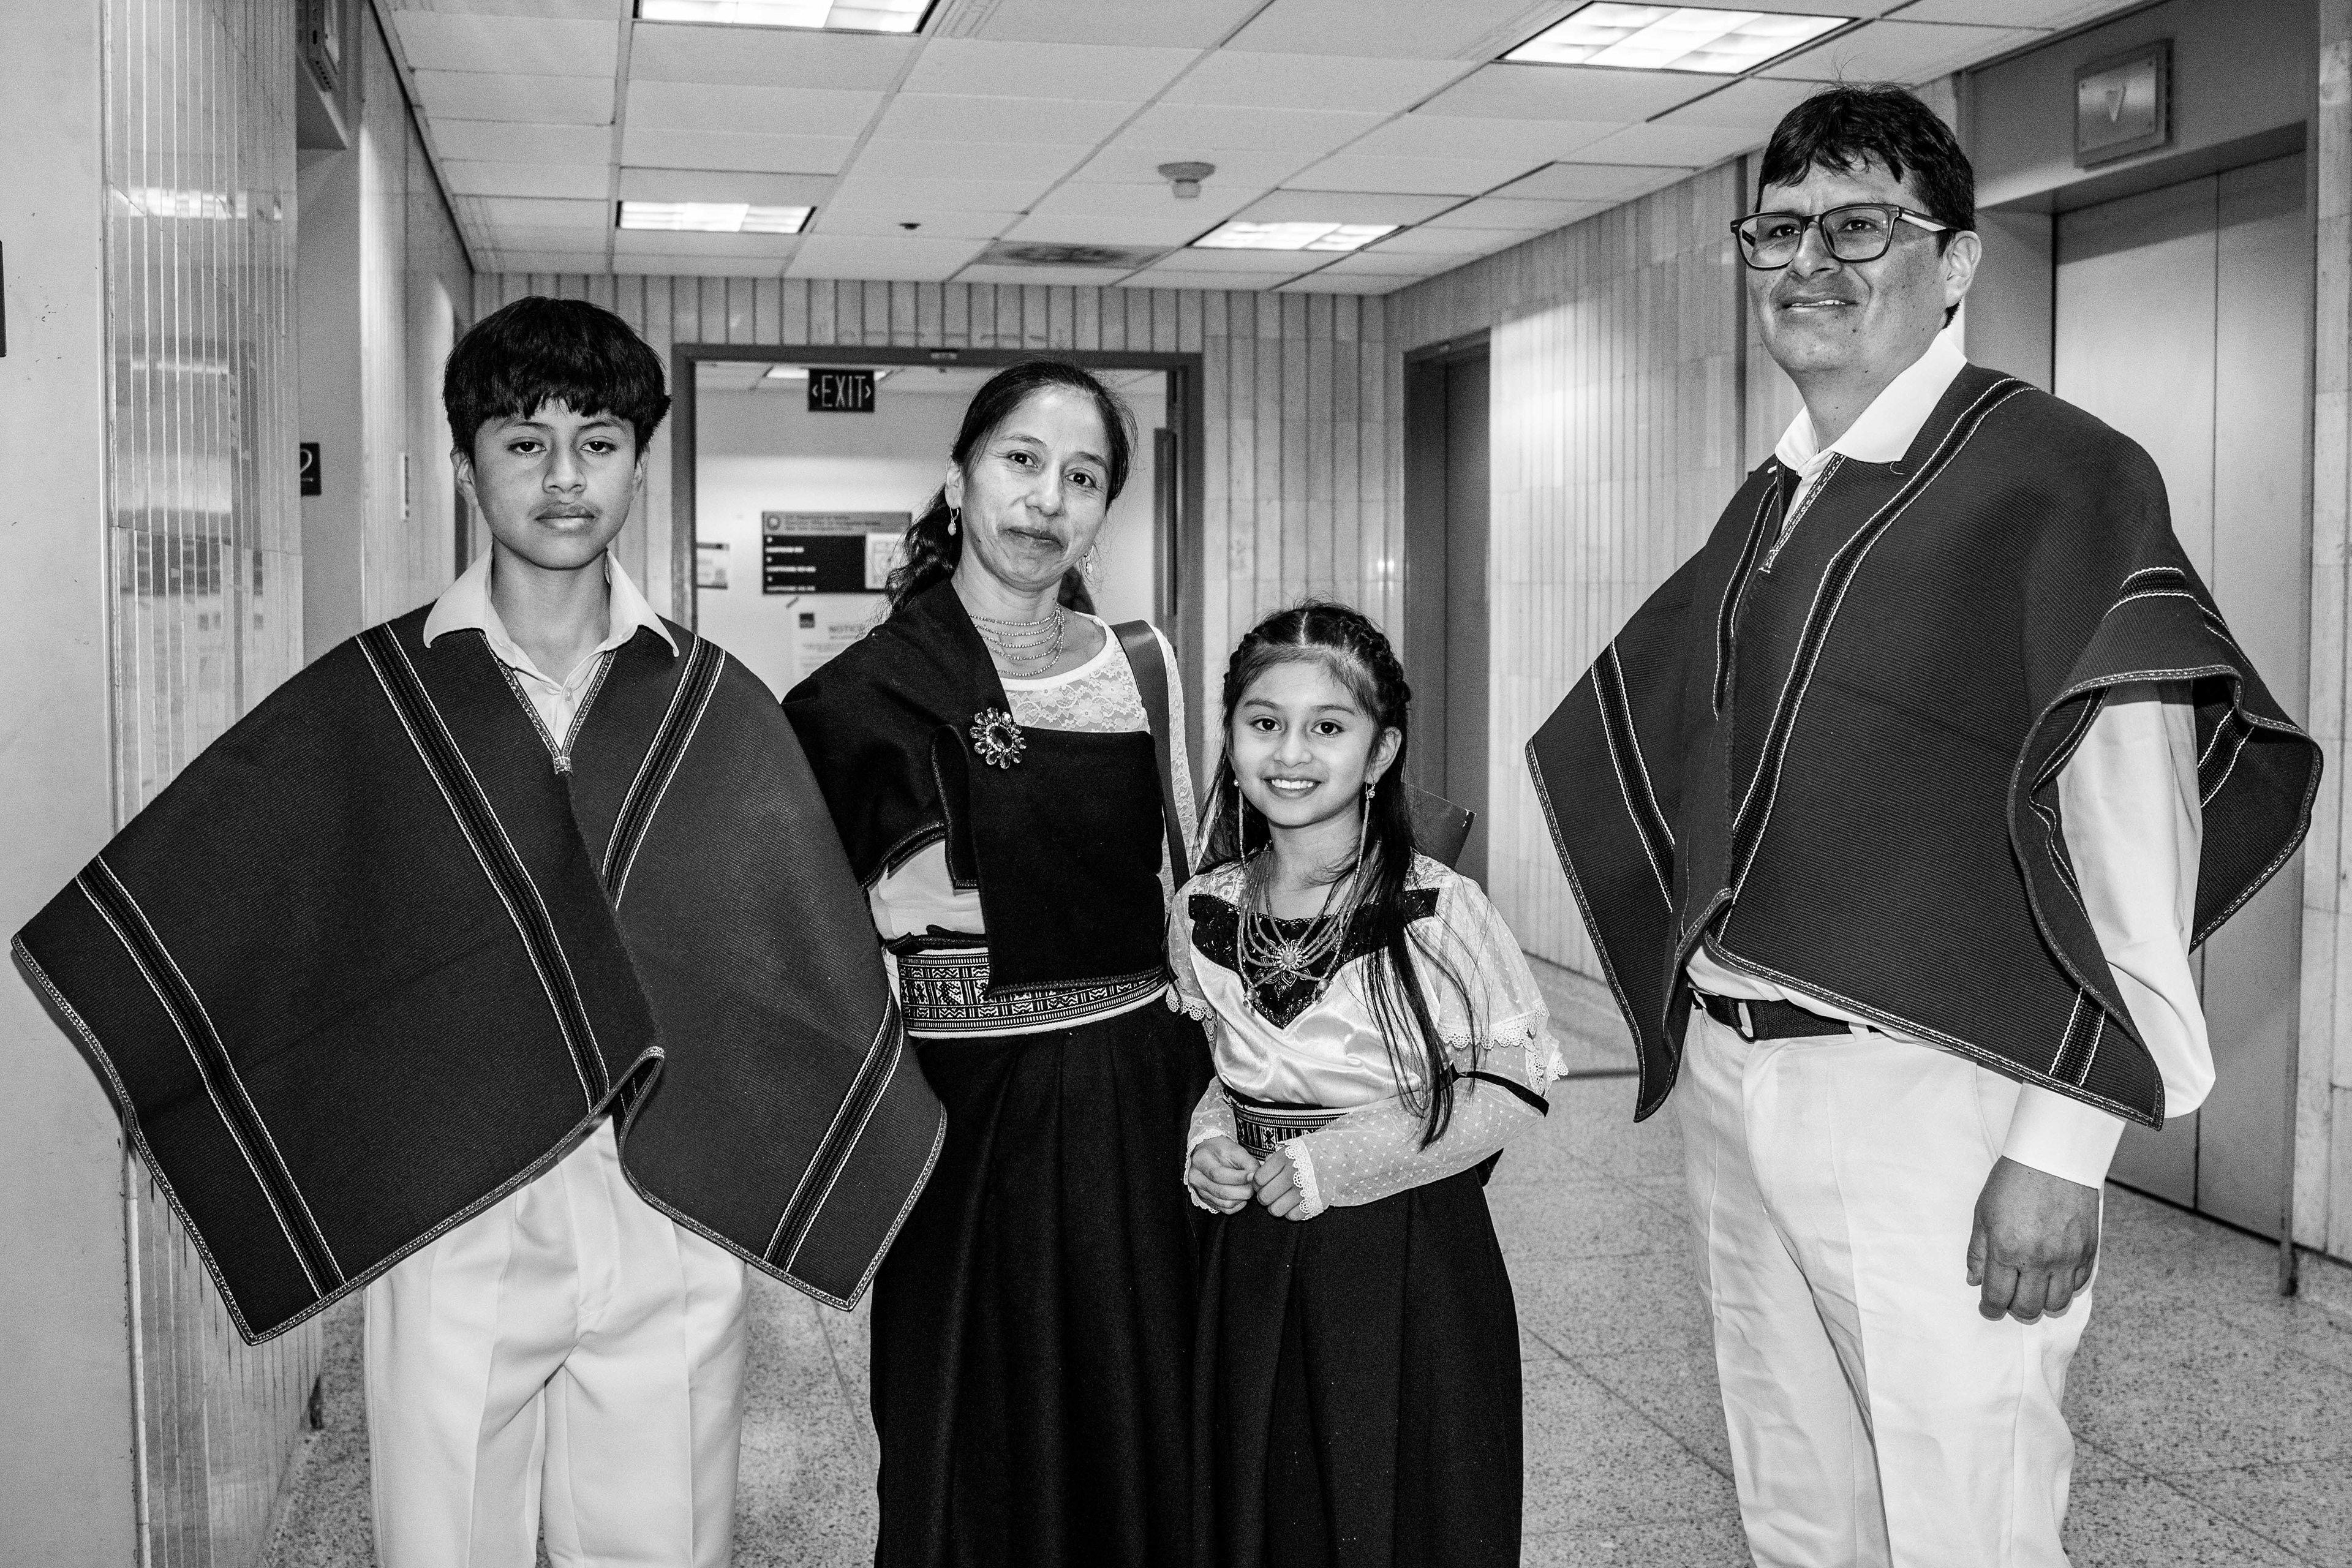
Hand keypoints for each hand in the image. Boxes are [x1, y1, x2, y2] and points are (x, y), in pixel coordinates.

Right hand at [1187, 1136, 1256, 1213]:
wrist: (1207, 1153)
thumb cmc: (1220, 1149)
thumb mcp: (1234, 1149)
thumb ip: (1247, 1162)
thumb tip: (1255, 1177)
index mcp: (1201, 1161)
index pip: (1218, 1175)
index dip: (1238, 1178)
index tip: (1252, 1176)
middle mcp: (1196, 1178)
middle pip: (1222, 1192)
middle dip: (1243, 1190)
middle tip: (1254, 1185)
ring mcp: (1200, 1191)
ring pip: (1225, 1203)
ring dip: (1242, 1198)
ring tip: (1248, 1188)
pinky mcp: (1207, 1200)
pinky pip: (1225, 1209)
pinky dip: (1238, 1205)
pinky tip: (1241, 1195)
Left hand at [1252, 1145, 1310, 1220]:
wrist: (1342, 1157)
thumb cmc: (1313, 1152)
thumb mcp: (1292, 1148)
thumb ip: (1273, 1160)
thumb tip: (1256, 1174)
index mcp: (1285, 1158)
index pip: (1258, 1179)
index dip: (1256, 1183)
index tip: (1261, 1183)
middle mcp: (1292, 1175)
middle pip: (1264, 1197)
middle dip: (1264, 1197)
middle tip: (1270, 1194)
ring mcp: (1303, 1191)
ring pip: (1275, 1210)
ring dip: (1276, 1207)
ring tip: (1281, 1200)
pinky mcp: (1314, 1203)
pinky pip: (1292, 1216)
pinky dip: (1290, 1212)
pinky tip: (1294, 1204)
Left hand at [1966, 1156, 2100, 1322]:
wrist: (2053, 1158)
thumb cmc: (2013, 1181)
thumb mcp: (1983, 1213)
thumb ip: (1978, 1251)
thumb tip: (1974, 1281)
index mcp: (2007, 1249)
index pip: (1998, 1297)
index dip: (1990, 1308)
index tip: (1988, 1308)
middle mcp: (2039, 1259)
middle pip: (2028, 1307)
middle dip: (2015, 1309)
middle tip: (2009, 1299)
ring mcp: (2067, 1257)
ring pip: (2057, 1303)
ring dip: (2042, 1302)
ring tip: (2032, 1289)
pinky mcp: (2087, 1251)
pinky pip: (2078, 1284)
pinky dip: (2064, 1287)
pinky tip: (2053, 1275)